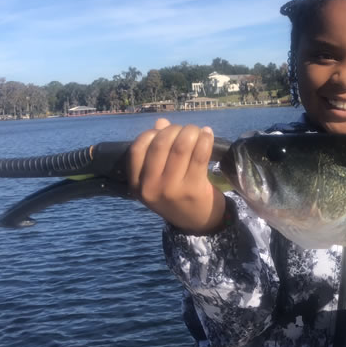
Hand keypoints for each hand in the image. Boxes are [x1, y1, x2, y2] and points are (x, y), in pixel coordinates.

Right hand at [128, 118, 226, 233]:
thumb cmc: (177, 195)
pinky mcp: (194, 189)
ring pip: (181, 147)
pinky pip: (200, 155)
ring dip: (191, 132)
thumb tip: (161, 123)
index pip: (137, 149)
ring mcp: (172, 189)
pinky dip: (205, 139)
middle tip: (186, 130)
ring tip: (198, 131)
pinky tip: (208, 135)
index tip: (166, 131)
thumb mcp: (159, 178)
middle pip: (160, 144)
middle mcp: (151, 188)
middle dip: (175, 129)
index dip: (152, 133)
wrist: (198, 223)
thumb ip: (157, 151)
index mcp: (137, 184)